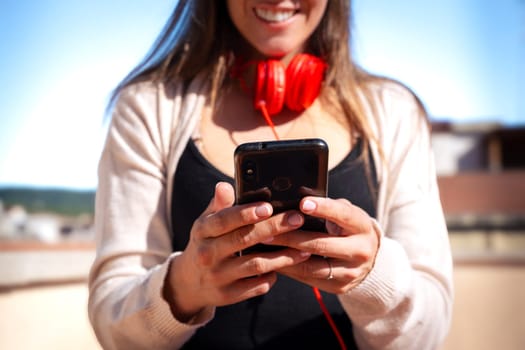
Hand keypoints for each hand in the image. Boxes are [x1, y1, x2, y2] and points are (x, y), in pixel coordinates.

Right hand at [163, 182, 310, 321]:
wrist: (189, 282)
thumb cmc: (207, 243)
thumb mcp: (207, 223)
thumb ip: (219, 205)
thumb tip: (224, 185)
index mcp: (202, 231)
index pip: (224, 220)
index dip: (246, 213)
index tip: (269, 206)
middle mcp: (207, 254)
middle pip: (244, 240)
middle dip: (273, 228)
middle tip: (297, 219)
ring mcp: (217, 277)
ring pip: (255, 265)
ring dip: (282, 256)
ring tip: (304, 247)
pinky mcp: (227, 296)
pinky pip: (257, 286)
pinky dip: (273, 276)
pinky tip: (286, 266)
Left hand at [272, 197, 380, 293]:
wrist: (369, 259)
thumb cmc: (348, 227)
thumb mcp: (345, 214)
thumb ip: (327, 207)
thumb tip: (294, 203)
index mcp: (362, 226)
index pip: (342, 215)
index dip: (323, 208)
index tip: (303, 203)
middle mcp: (360, 250)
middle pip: (321, 244)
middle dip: (291, 237)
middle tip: (268, 230)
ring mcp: (350, 272)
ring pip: (312, 266)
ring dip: (285, 256)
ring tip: (266, 245)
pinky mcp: (339, 287)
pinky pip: (309, 279)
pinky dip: (289, 269)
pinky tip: (273, 260)